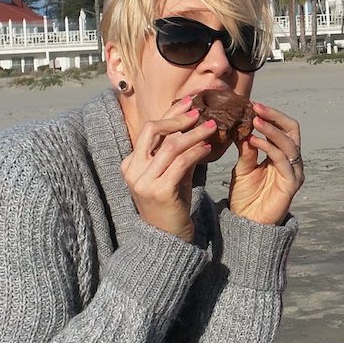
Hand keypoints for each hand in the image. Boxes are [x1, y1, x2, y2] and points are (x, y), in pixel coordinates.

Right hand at [120, 105, 219, 240]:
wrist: (167, 239)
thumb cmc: (172, 204)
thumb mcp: (172, 173)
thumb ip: (177, 151)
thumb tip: (195, 122)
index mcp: (131, 164)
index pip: (149, 130)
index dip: (170, 114)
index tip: (189, 103)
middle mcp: (133, 171)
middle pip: (152, 130)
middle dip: (177, 118)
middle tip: (199, 111)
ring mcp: (143, 181)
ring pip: (170, 145)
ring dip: (194, 133)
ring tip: (212, 127)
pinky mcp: (160, 191)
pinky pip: (181, 163)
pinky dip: (196, 152)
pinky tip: (208, 147)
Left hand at [227, 101, 302, 224]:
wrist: (247, 224)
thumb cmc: (246, 196)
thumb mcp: (243, 167)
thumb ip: (246, 148)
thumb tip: (242, 124)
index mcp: (282, 155)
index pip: (283, 127)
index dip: (270, 115)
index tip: (252, 104)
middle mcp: (292, 161)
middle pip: (292, 130)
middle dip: (275, 116)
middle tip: (257, 107)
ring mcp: (294, 172)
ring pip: (289, 143)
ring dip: (271, 130)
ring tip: (254, 121)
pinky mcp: (291, 184)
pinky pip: (282, 160)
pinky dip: (269, 148)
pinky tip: (254, 141)